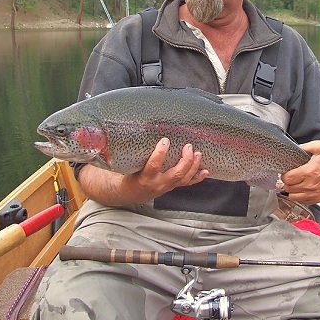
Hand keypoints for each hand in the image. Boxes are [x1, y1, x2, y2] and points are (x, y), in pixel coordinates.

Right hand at [78, 138, 208, 205]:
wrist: (131, 192)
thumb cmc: (126, 172)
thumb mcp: (121, 163)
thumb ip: (121, 148)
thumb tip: (113, 127)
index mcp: (144, 178)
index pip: (153, 166)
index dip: (160, 154)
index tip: (165, 140)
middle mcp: (157, 183)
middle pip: (175, 175)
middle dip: (184, 161)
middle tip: (189, 146)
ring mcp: (167, 186)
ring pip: (183, 179)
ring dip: (193, 166)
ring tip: (197, 153)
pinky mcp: (173, 185)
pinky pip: (187, 183)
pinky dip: (198, 177)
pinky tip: (206, 170)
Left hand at [282, 140, 319, 204]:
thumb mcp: (319, 147)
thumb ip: (304, 146)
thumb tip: (294, 148)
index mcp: (310, 171)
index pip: (288, 178)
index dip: (284, 175)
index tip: (286, 173)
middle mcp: (311, 184)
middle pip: (288, 188)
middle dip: (287, 182)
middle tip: (290, 178)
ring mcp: (314, 193)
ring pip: (293, 197)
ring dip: (292, 191)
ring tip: (295, 184)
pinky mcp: (318, 199)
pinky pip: (302, 201)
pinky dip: (299, 197)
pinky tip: (301, 190)